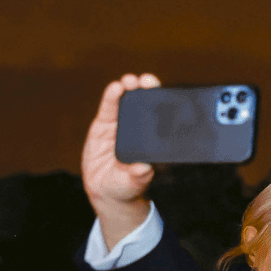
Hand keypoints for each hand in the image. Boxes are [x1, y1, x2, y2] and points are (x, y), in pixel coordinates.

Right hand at [81, 73, 160, 248]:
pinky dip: (111, 97)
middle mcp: (140, 129)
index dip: (165, 104)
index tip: (167, 96)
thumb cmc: (126, 185)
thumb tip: (145, 169)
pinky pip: (108, 108)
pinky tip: (115, 88)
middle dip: (148, 90)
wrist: (104, 189)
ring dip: (129, 88)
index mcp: (153, 140)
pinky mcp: (104, 125)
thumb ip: (138, 177)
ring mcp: (122, 125)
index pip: (162, 118)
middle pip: (146, 104)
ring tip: (129, 81)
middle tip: (148, 81)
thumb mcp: (133, 183)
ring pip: (127, 102)